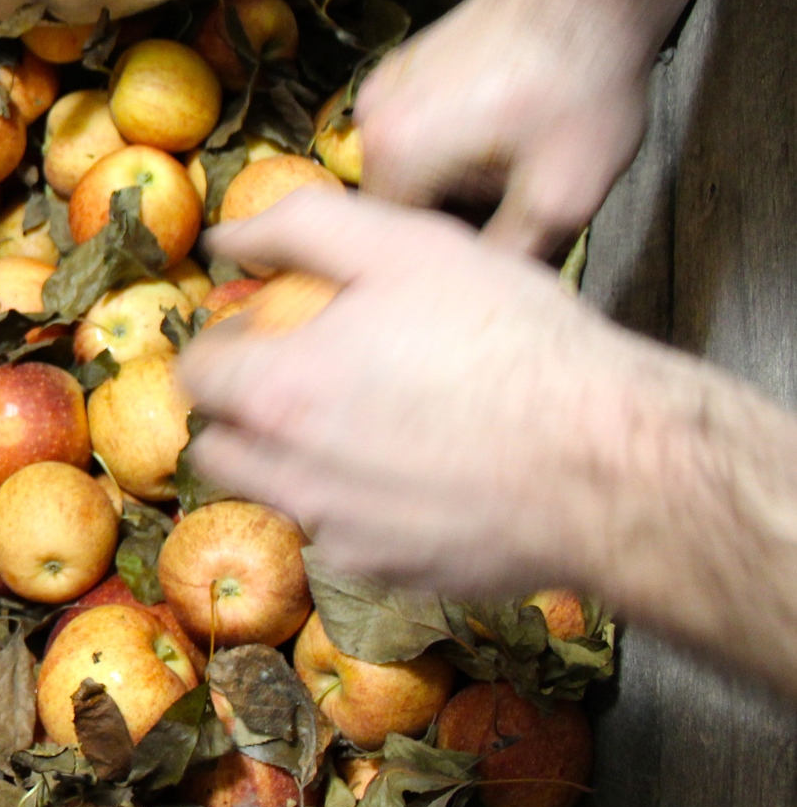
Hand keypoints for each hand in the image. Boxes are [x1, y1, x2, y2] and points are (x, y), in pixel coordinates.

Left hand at [175, 192, 653, 597]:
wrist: (611, 464)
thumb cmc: (509, 341)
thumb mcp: (404, 247)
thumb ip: (299, 230)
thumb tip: (229, 238)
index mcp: (275, 394)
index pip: (195, 373)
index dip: (224, 343)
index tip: (268, 328)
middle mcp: (289, 478)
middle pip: (218, 447)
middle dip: (242, 411)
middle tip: (306, 376)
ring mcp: (338, 538)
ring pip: (278, 496)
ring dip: (298, 461)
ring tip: (373, 423)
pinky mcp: (391, 576)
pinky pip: (344, 539)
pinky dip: (361, 506)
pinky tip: (421, 472)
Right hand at [353, 0, 653, 256]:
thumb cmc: (580, 87)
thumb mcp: (562, 196)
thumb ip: (509, 258)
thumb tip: (484, 292)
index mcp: (393, 158)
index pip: (396, 248)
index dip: (452, 260)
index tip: (504, 252)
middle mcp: (367, 121)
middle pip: (399, 207)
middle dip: (454, 217)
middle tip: (522, 207)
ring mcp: (380, 87)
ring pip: (409, 169)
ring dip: (454, 180)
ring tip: (518, 163)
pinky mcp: (401, 66)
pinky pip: (416, 131)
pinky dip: (452, 142)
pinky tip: (506, 128)